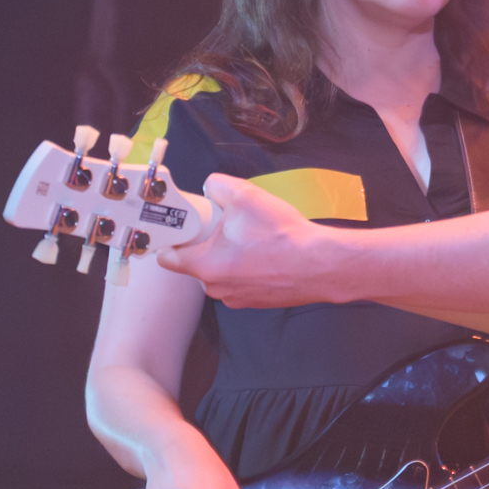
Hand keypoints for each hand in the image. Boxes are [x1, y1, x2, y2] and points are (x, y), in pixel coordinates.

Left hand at [160, 175, 344, 306]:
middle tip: (231, 227)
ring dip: (232, 257)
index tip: (183, 227)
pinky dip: (251, 268)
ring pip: (223, 272)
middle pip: (199, 262)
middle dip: (210, 244)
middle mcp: (216, 288)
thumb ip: (217, 186)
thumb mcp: (245, 195)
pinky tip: (269, 254)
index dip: (173, 238)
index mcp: (205, 265)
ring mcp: (238, 298)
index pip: (168, 258)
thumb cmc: (282, 236)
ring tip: (256, 240)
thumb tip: (211, 188)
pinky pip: (243, 281)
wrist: (321, 264)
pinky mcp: (258, 301)